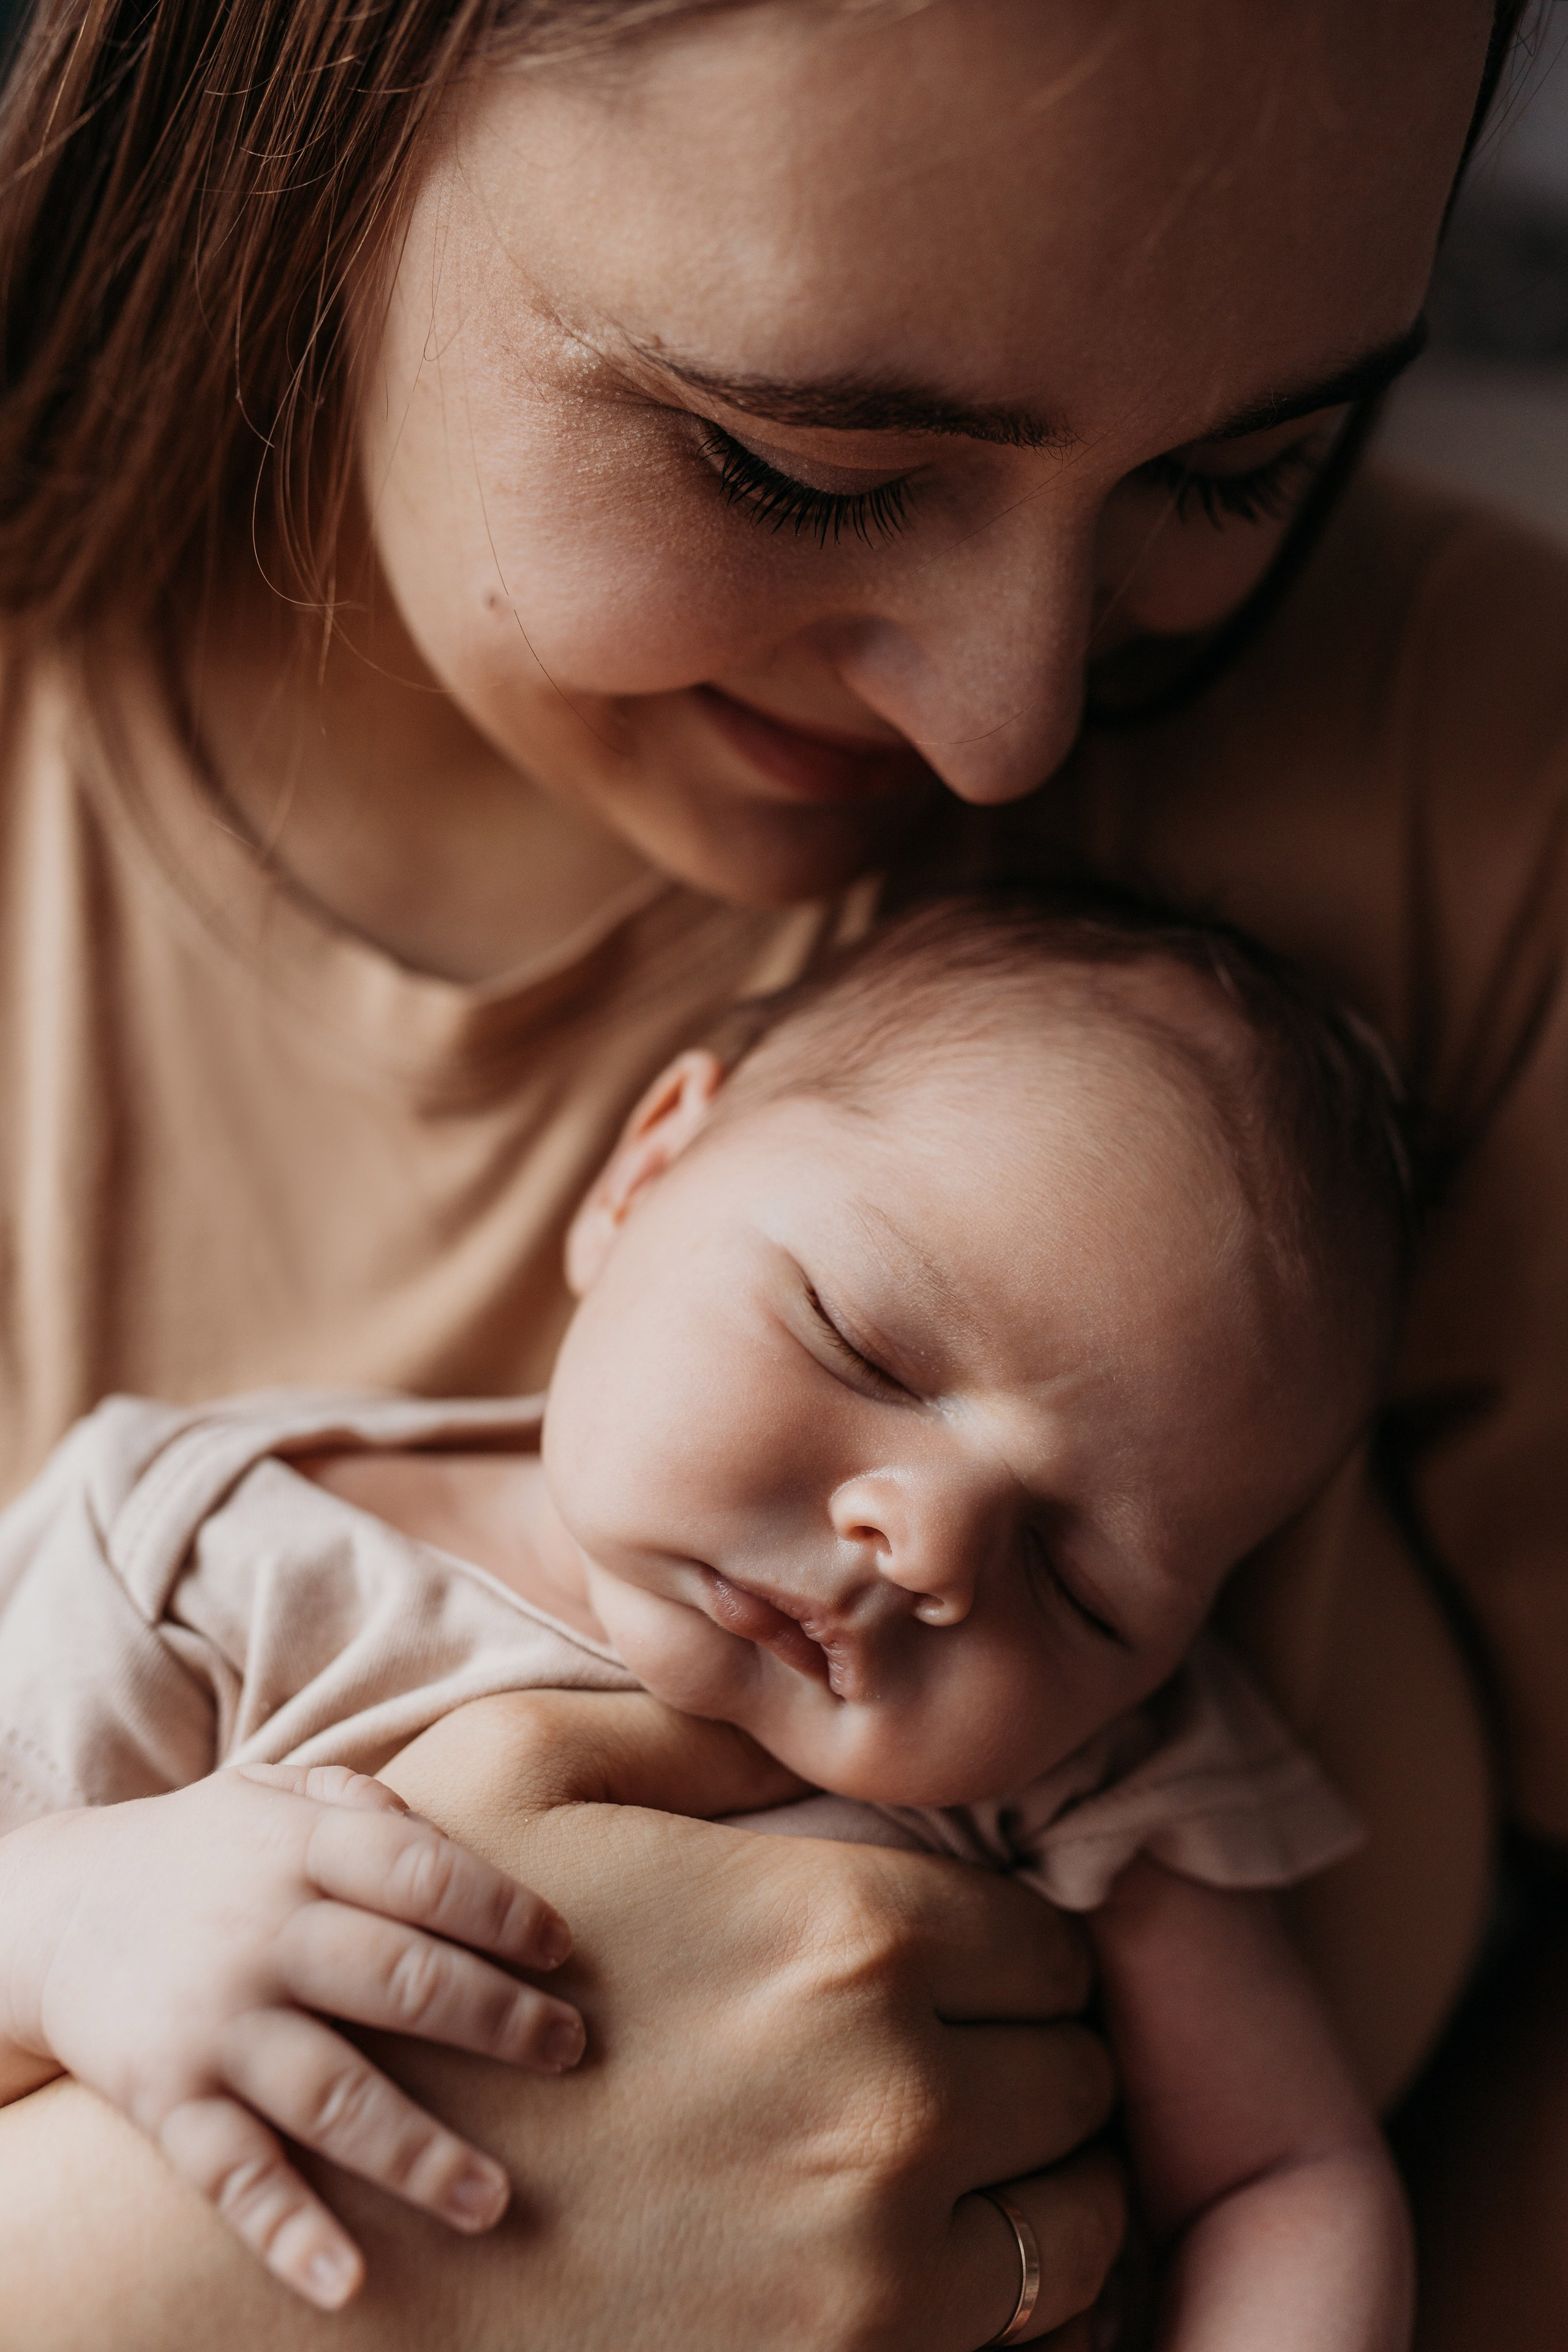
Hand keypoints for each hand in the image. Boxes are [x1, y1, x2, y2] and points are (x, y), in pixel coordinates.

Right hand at [0, 1764, 583, 2308]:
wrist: (52, 1907)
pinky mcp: (169, 2099)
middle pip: (398, 1980)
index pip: (423, 1872)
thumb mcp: (274, 1794)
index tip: (564, 1951)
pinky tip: (346, 2284)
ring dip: (419, 2153)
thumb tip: (459, 1839)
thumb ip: (364, 1804)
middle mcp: (264, 1934)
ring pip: (332, 2095)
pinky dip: (289, 2232)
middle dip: (498, 2021)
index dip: (502, 1910)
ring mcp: (217, 2022)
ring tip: (494, 2200)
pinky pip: (235, 2175)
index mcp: (300, 1849)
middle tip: (570, 2052)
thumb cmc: (204, 1854)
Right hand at [364, 1694, 1126, 2349]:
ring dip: (1041, 2172)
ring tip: (973, 2155)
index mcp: (842, 1931)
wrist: (344, 2225)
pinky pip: (1025, 2327)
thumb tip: (831, 1715)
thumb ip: (703, 1732)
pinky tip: (932, 2246)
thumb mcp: (522, 1768)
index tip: (966, 1959)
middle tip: (968, 2051)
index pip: (1047, 1937)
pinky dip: (1006, 2285)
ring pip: (1077, 2209)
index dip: (1011, 1943)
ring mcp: (878, 2257)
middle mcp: (895, 2096)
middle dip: (1035, 2050)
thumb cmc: (425, 1979)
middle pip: (1078, 2068)